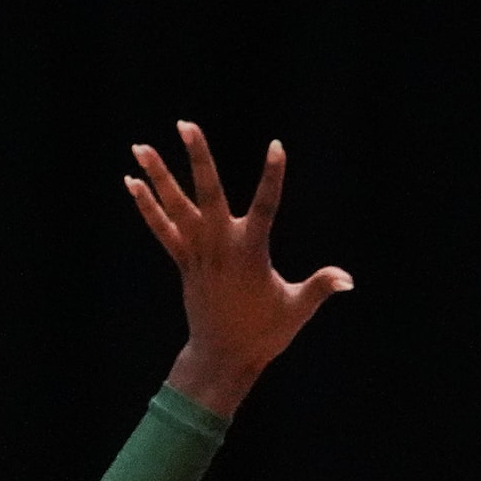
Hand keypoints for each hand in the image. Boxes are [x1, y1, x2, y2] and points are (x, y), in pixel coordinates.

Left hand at [127, 123, 351, 416]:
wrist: (223, 355)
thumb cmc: (265, 333)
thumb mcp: (297, 308)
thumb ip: (320, 287)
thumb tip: (348, 279)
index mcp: (251, 252)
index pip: (266, 205)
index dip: (273, 175)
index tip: (276, 146)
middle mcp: (220, 246)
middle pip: (207, 192)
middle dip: (198, 157)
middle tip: (185, 124)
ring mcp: (197, 253)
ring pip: (175, 207)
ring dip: (158, 175)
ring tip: (140, 146)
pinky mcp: (183, 262)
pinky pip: (162, 229)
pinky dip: (147, 206)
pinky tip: (132, 182)